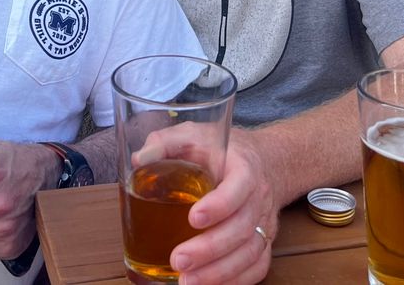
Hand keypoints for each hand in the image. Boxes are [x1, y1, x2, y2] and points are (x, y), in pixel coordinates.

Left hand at [171, 131, 277, 284]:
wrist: (263, 160)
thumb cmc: (220, 150)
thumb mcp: (193, 134)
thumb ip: (165, 143)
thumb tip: (140, 160)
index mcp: (244, 167)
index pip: (239, 187)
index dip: (219, 205)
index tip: (193, 218)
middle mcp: (259, 197)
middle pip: (242, 227)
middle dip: (210, 248)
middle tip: (178, 260)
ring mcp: (263, 222)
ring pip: (251, 252)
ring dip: (220, 272)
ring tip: (187, 283)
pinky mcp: (263, 241)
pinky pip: (257, 267)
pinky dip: (236, 281)